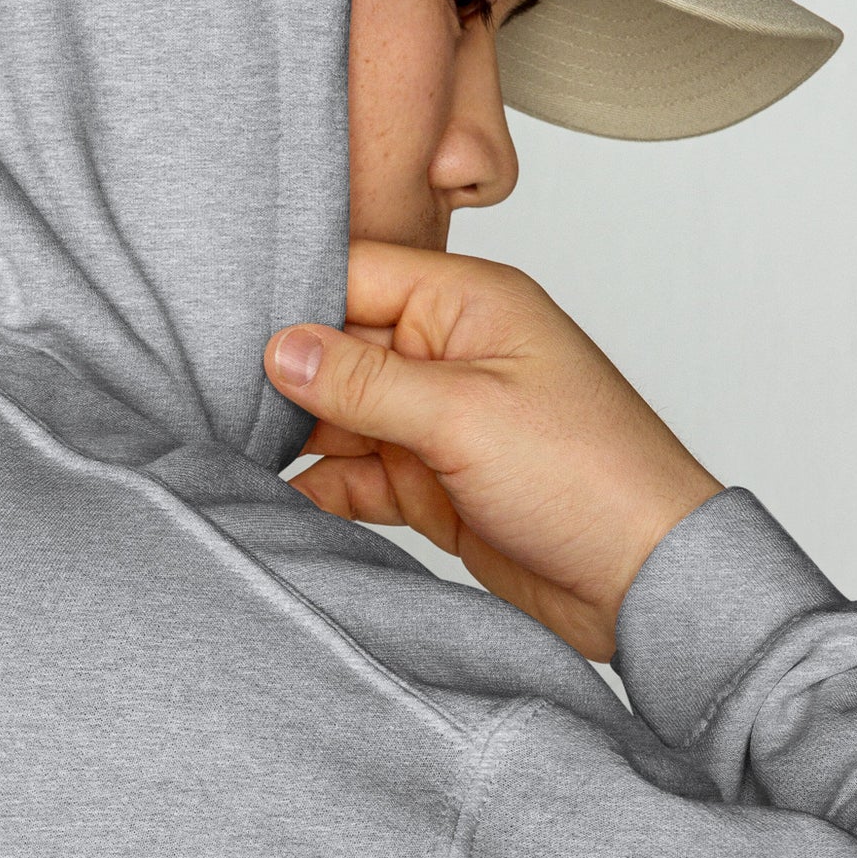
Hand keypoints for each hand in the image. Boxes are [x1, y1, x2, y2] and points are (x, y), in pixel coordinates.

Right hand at [264, 241, 722, 661]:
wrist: (641, 582)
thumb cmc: (592, 478)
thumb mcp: (463, 416)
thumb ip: (363, 380)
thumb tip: (280, 347)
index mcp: (469, 306)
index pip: (357, 275)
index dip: (292, 300)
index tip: (225, 332)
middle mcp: (449, 354)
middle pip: (337, 347)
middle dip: (283, 376)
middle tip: (216, 401)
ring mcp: (437, 420)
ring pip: (338, 415)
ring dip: (294, 437)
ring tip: (236, 452)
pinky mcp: (429, 482)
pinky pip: (353, 474)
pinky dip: (318, 486)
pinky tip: (280, 498)